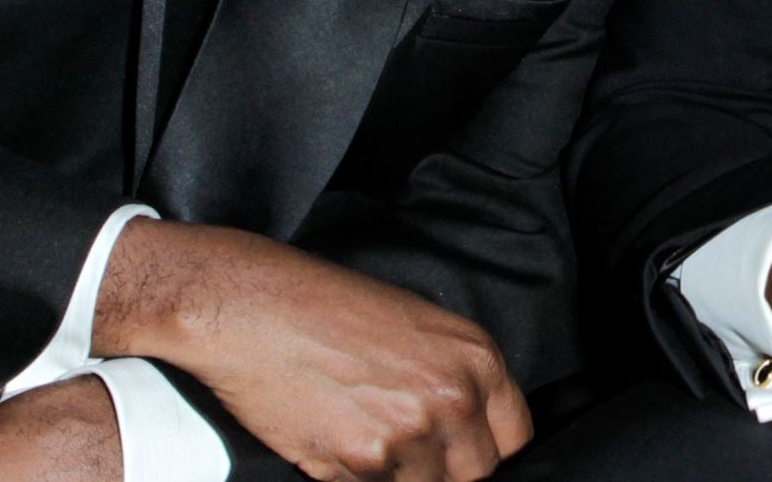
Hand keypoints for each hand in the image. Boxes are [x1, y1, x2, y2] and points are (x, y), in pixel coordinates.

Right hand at [95, 219, 530, 480]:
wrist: (255, 309)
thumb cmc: (328, 306)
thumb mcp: (418, 324)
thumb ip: (455, 376)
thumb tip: (469, 430)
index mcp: (475, 358)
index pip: (516, 438)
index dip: (489, 450)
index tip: (468, 453)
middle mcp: (452, 399)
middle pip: (475, 474)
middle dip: (443, 468)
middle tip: (405, 444)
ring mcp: (408, 435)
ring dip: (396, 474)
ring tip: (360, 429)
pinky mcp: (360, 463)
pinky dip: (353, 476)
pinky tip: (332, 433)